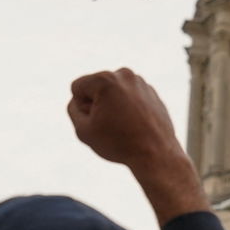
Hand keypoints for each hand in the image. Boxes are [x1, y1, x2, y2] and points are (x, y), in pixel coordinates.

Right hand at [68, 68, 183, 168]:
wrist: (156, 154)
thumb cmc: (118, 144)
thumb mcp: (83, 130)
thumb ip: (73, 109)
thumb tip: (79, 99)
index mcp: (106, 79)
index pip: (77, 88)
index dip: (81, 108)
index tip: (97, 121)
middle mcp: (124, 74)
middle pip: (96, 88)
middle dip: (97, 104)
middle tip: (112, 125)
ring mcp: (140, 82)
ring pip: (112, 92)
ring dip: (112, 106)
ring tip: (124, 125)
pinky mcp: (151, 92)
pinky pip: (128, 97)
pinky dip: (127, 108)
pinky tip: (134, 124)